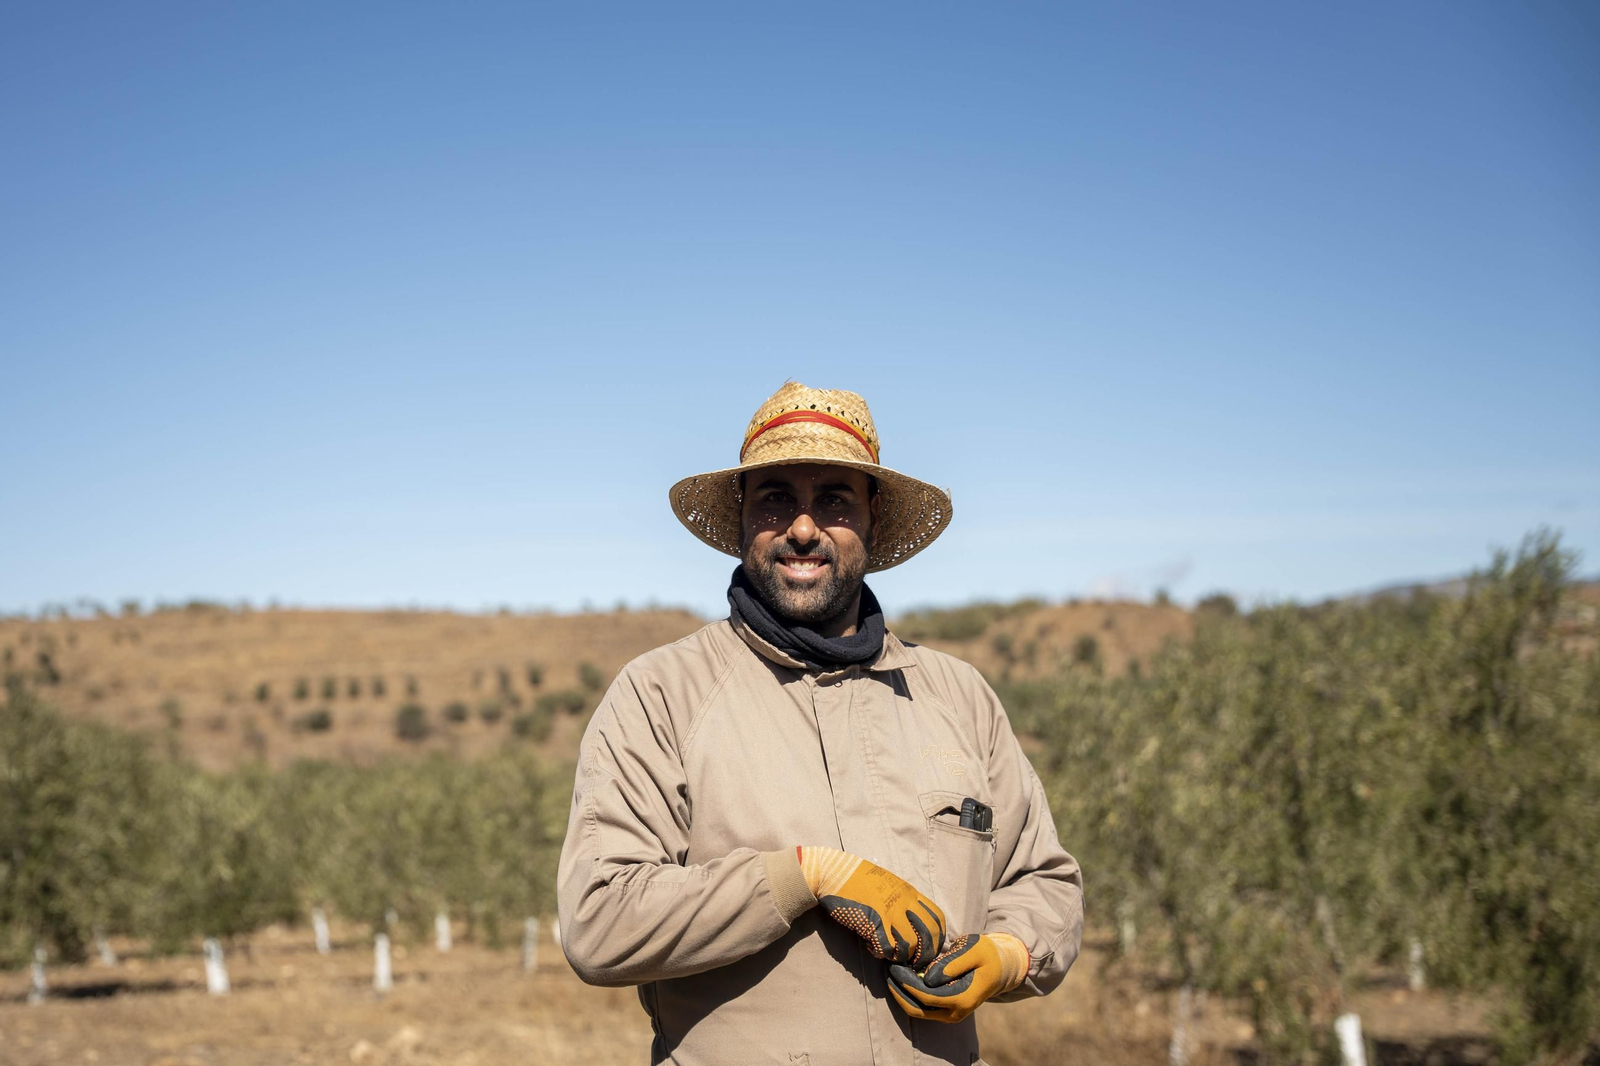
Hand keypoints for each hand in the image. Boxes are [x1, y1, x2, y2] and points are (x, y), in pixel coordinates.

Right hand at [798, 846, 945, 967]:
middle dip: (925, 954)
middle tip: (914, 962)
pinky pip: (887, 948)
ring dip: (902, 956)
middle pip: (929, 935)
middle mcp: (904, 902)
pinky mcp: (872, 923)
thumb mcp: (889, 884)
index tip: (929, 948)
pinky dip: (882, 954)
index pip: (937, 918)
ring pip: (910, 945)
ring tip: (891, 955)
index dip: (937, 938)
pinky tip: (872, 948)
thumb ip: (903, 900)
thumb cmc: (860, 879)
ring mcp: (889, 912)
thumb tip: (912, 923)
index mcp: (910, 892)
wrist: (836, 873)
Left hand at [886, 932, 1029, 1022]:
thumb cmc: (987, 954)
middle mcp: (955, 1012)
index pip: (925, 995)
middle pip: (916, 1008)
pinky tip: (902, 977)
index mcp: (963, 998)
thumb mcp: (973, 950)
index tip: (893, 966)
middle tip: (887, 969)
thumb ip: (951, 963)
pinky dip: (909, 994)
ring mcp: (950, 1014)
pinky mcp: (946, 1010)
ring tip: (891, 972)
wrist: (1002, 968)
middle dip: (898, 990)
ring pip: (917, 1010)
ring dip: (901, 994)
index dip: (906, 982)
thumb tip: (928, 977)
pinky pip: (922, 1007)